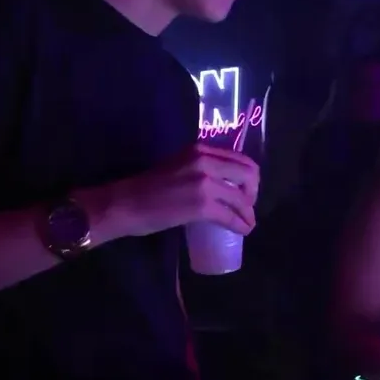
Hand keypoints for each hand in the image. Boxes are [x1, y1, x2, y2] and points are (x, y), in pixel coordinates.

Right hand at [84, 143, 260, 240]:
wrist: (125, 203)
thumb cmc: (147, 188)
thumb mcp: (178, 166)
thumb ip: (199, 167)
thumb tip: (223, 182)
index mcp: (200, 149)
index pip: (240, 158)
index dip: (249, 177)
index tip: (245, 191)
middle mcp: (205, 161)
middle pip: (248, 175)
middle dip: (253, 193)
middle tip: (247, 207)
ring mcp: (204, 182)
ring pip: (242, 198)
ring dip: (248, 213)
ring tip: (247, 222)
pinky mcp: (201, 205)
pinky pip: (231, 216)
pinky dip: (241, 225)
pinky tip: (243, 231)